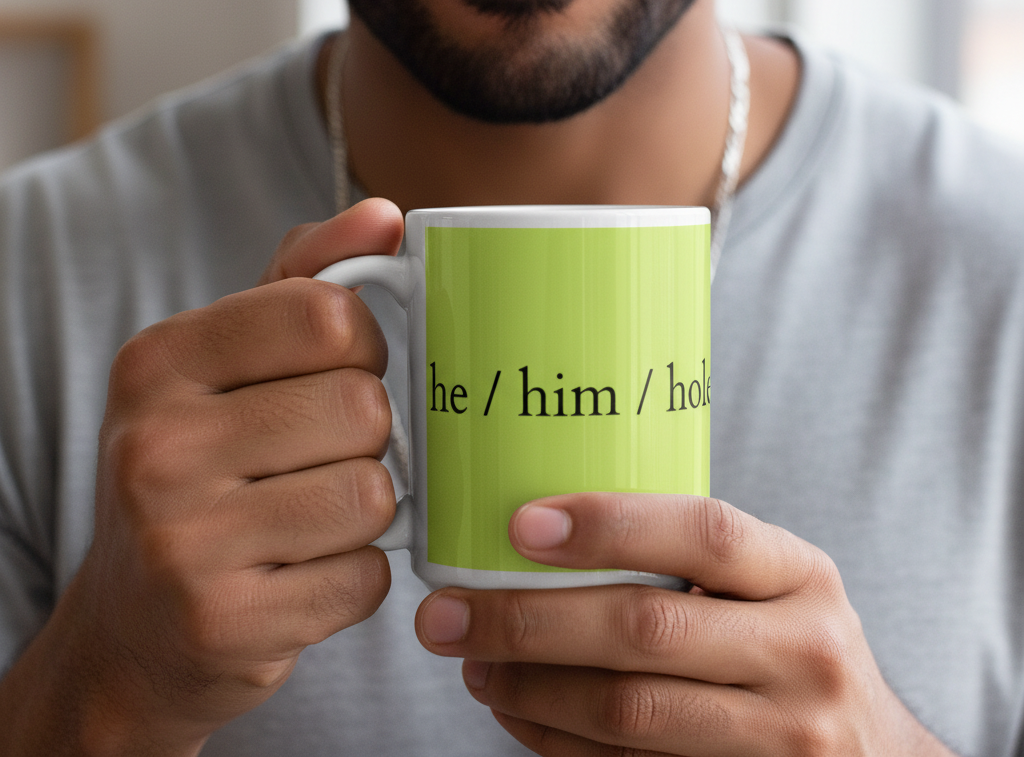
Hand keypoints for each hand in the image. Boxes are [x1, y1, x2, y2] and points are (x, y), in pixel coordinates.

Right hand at [0, 198, 404, 756]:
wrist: (136, 624)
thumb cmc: (205, 464)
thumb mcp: (230, 358)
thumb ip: (306, 276)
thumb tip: (386, 214)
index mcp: (160, 360)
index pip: (330, 315)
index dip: (362, 343)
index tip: (338, 368)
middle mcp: (157, 446)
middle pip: (363, 408)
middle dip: (366, 434)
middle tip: (321, 453)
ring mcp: (183, 544)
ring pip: (373, 496)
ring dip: (365, 507)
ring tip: (311, 513)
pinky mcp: (225, 625)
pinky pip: (365, 577)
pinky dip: (354, 574)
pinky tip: (302, 573)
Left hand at [416, 494, 957, 756]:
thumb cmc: (791, 644)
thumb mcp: (771, 583)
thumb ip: (691, 555)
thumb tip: (539, 528)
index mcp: (801, 575)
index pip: (703, 533)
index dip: (608, 525)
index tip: (519, 524)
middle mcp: (803, 655)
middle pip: (646, 631)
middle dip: (529, 621)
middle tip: (446, 613)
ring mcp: (783, 742)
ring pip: (628, 715)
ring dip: (529, 690)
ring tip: (471, 663)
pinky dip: (555, 743)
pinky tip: (517, 713)